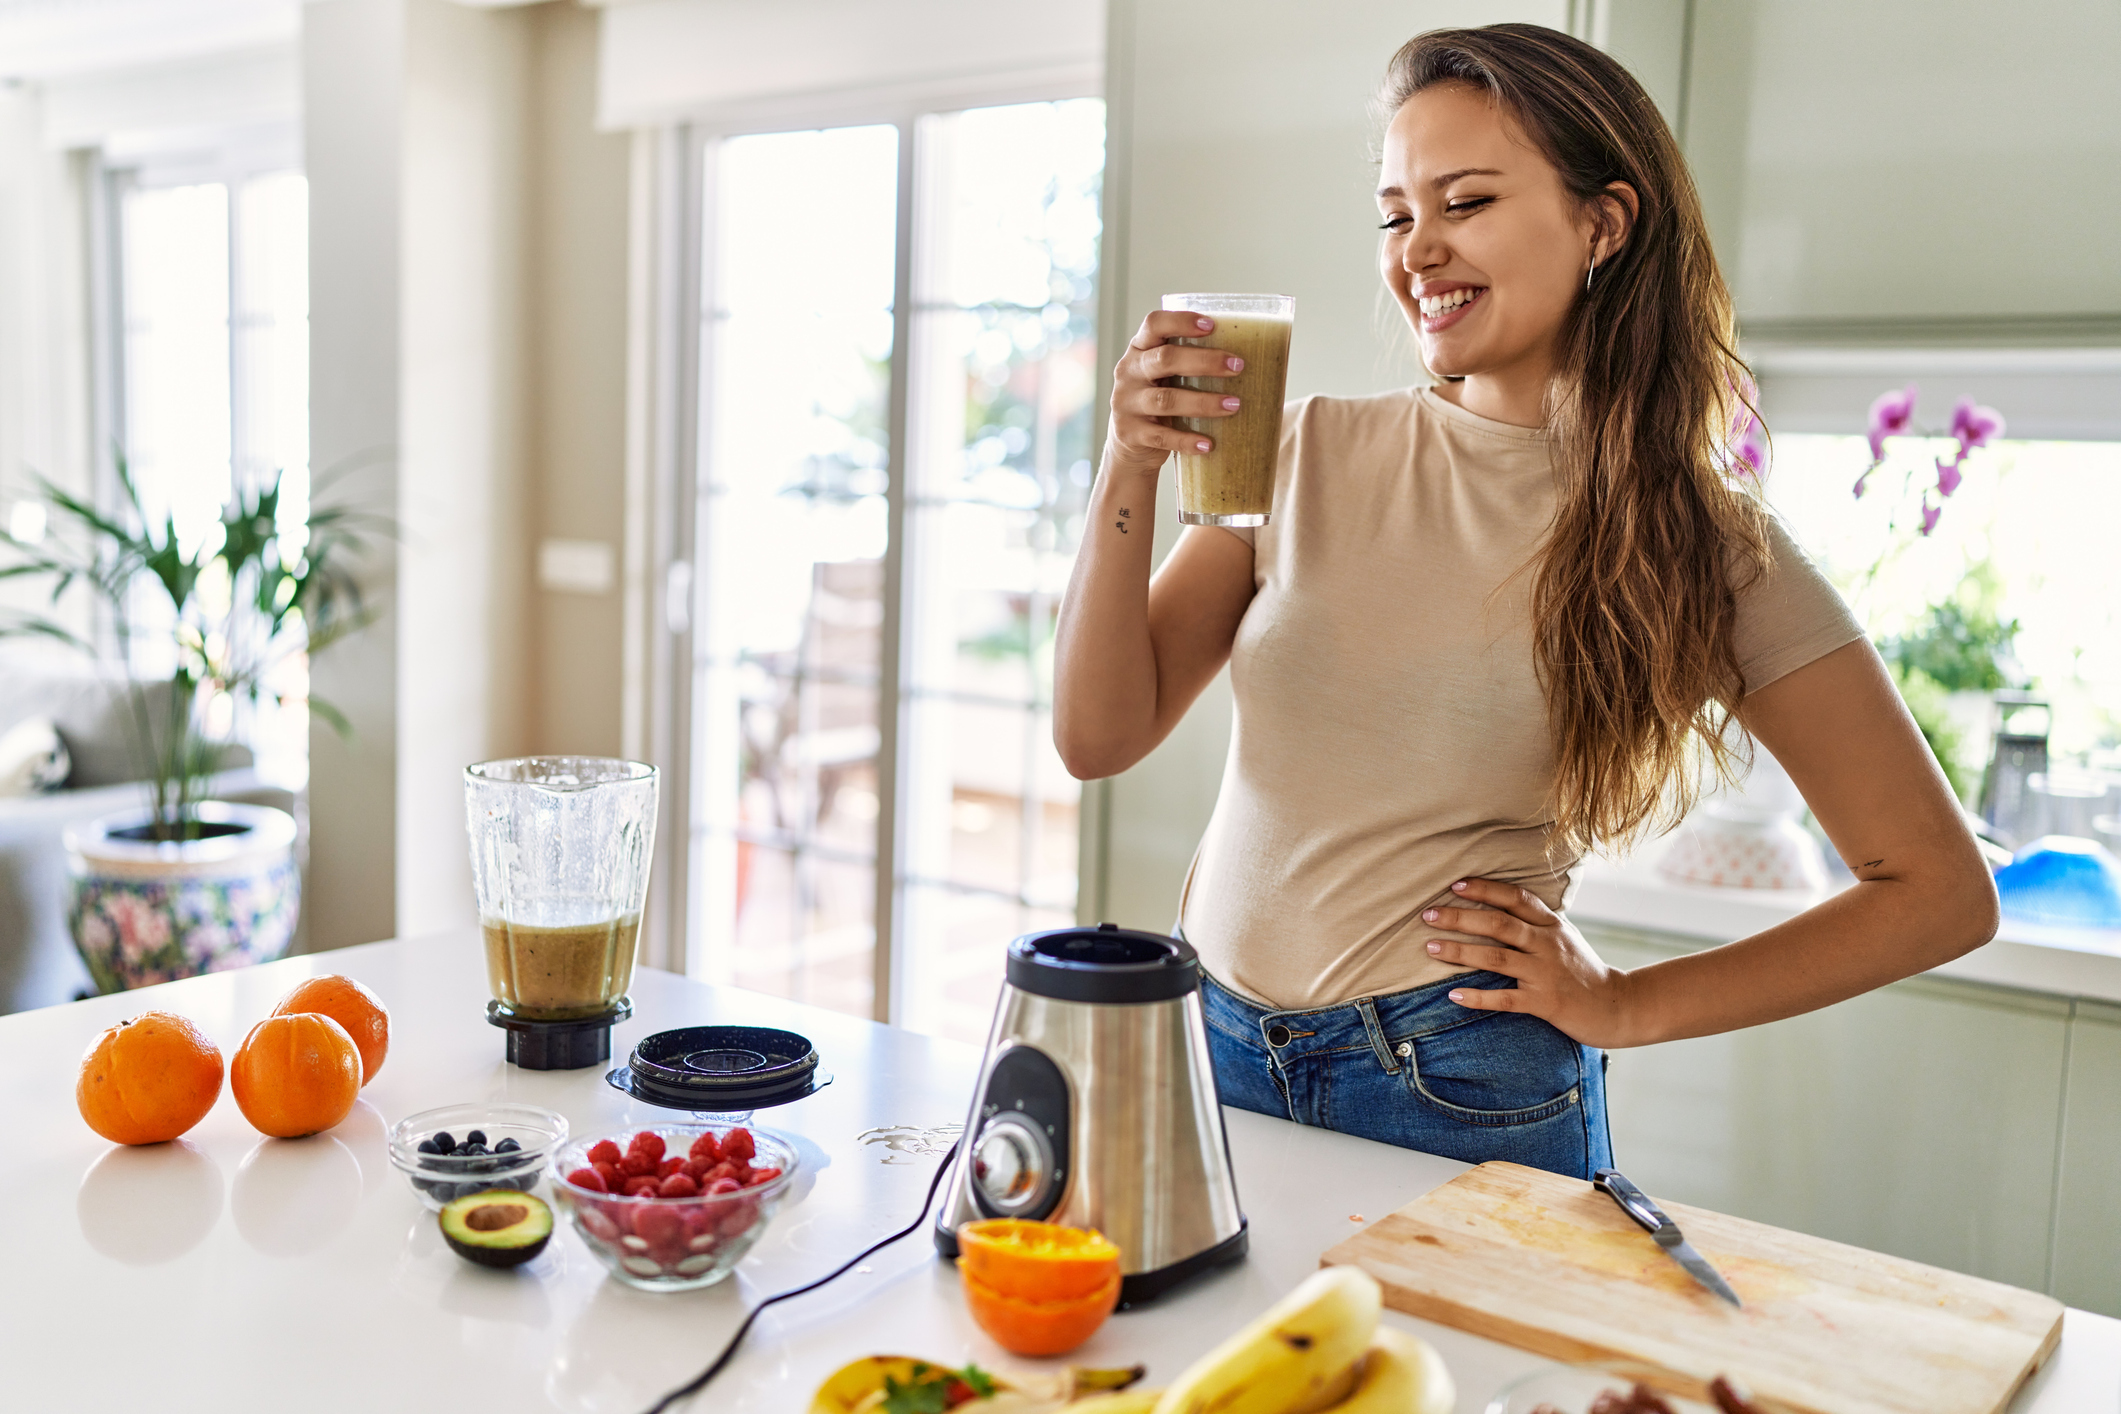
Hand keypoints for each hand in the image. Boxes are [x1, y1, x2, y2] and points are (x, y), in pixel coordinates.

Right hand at [1105, 310, 1247, 476]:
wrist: (1130, 445)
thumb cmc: (1160, 401)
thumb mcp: (1165, 376)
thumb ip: (1189, 363)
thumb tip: (1249, 359)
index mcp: (1139, 349)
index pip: (1154, 324)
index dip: (1181, 321)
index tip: (1211, 325)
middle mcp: (1129, 372)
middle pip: (1164, 359)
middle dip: (1204, 361)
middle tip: (1237, 366)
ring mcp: (1126, 403)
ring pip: (1166, 399)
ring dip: (1203, 402)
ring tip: (1234, 405)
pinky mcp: (1130, 433)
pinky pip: (1161, 436)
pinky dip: (1187, 440)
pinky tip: (1208, 444)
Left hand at [1421, 878, 1637, 1048]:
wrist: (1617, 1005)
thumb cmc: (1582, 969)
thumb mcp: (1563, 936)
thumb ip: (1534, 921)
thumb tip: (1494, 904)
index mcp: (1551, 925)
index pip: (1515, 898)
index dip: (1484, 889)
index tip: (1454, 885)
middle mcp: (1547, 944)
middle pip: (1499, 924)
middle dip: (1460, 917)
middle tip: (1428, 915)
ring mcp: (1546, 973)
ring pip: (1497, 958)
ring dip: (1461, 952)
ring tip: (1431, 948)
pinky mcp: (1545, 1002)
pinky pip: (1506, 998)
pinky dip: (1478, 996)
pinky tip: (1453, 994)